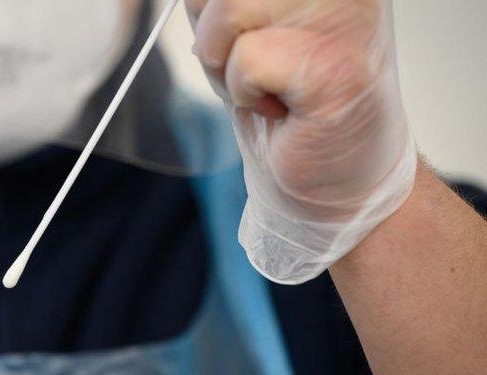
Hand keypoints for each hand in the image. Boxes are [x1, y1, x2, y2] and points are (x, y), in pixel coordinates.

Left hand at [187, 0, 417, 283]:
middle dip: (213, 34)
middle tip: (254, 67)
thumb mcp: (239, 28)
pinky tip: (285, 108)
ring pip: (228, 11)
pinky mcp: (334, 65)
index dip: (208, 5)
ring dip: (227, 66)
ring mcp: (345, 16)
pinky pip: (245, 60)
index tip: (240, 37)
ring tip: (269, 87)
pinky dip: (246, 94)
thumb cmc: (290, 100)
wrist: (338, 178)